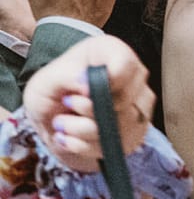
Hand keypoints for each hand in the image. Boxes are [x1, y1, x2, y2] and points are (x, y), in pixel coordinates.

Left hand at [21, 33, 152, 170]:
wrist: (53, 118)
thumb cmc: (52, 92)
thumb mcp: (47, 79)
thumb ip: (66, 76)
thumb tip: (88, 86)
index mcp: (114, 53)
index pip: (125, 65)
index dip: (104, 81)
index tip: (81, 90)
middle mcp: (135, 78)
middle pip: (123, 100)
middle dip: (87, 109)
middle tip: (67, 103)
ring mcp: (140, 107)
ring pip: (119, 127)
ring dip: (81, 130)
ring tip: (64, 123)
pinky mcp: (137, 134)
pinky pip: (114, 145)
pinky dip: (85, 145)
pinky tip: (73, 136)